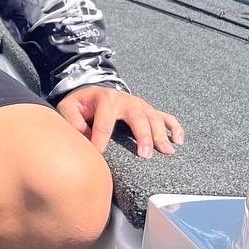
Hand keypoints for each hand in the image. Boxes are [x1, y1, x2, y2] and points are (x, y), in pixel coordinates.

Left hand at [57, 87, 183, 158]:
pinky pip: (167, 117)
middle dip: (142, 136)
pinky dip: (176, 128)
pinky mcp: (149, 111)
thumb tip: (84, 135)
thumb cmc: (82, 104)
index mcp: (105, 99)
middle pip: (138, 118)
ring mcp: (140, 105)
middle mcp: (126, 101)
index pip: (104, 124)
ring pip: (155, 118)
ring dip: (161, 135)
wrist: (95, 90)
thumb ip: (72, 120)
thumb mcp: (69, 106)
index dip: (101, 142)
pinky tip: (179, 141)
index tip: (100, 158)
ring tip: (166, 152)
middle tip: (145, 156)